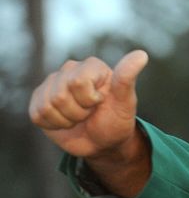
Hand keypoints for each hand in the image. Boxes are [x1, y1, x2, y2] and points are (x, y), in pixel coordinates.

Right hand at [28, 50, 148, 157]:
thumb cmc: (116, 120)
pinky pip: (37, 114)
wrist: (104, 143)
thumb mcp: (125, 102)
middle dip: (78, 113)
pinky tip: (65, 122)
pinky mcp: (40, 99)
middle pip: (60, 95)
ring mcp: (52, 84)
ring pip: (47, 106)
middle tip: (90, 113)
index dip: (89, 100)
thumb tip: (141, 54)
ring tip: (79, 118)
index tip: (100, 103)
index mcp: (92, 66)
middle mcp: (70, 70)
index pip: (77, 82)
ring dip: (66, 120)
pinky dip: (53, 125)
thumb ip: (127, 78)